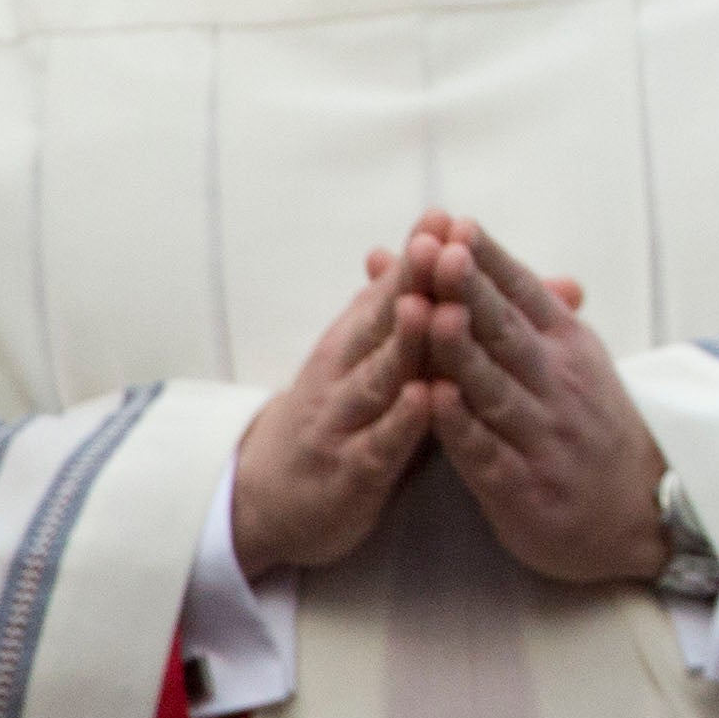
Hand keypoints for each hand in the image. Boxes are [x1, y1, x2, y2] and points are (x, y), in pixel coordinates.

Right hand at [227, 247, 439, 574]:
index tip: (446, 216)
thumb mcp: (373, 359)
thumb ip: (414, 309)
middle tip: (439, 244)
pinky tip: (424, 399)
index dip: (418, 257)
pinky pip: (378, 444)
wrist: (266, 501)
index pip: (390, 292)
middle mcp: (345, 372)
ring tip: (429, 307)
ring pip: (376, 377)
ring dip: (402, 343)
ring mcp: (344, 421)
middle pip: (380, 322)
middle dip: (411, 282)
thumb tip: (451, 248)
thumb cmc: (343, 417)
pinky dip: (400, 422)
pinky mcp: (351, 473)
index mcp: (357, 342)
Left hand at [413, 216, 671, 583]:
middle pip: (505, 331)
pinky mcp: (525, 486)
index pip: (523, 293)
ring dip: (461, 351)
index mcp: (568, 344)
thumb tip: (452, 247)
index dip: (489, 259)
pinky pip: (488, 452)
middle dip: (470, 290)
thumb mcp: (565, 357)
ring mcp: (544, 435)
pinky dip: (462, 426)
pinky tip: (434, 401)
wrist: (638, 510)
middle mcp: (559, 383)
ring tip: (432, 314)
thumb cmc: (584, 422)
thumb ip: (506, 308)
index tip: (455, 223)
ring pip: (494, 387)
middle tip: (439, 251)